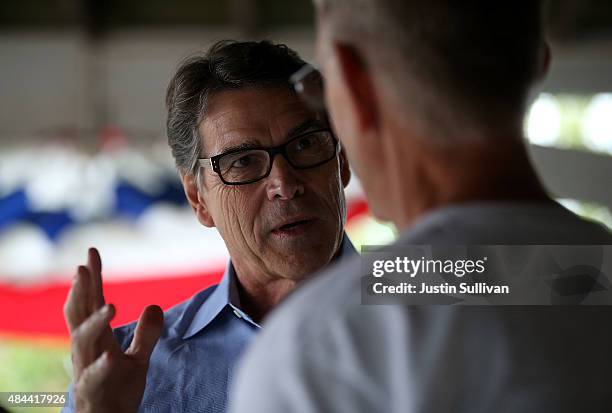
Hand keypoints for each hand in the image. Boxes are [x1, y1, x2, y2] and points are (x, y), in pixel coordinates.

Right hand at [63, 248, 163, 412]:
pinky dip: (102, 365)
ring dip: (94, 322)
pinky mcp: (92, 390)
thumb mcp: (139, 358)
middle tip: (81, 267)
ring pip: (82, 341)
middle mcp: (86, 349)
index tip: (92, 252)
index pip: (91, 302)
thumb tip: (155, 305)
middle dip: (79, 291)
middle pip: (78, 315)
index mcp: (96, 338)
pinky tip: (113, 356)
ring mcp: (86, 369)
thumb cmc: (117, 389)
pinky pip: (94, 376)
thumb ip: (146, 333)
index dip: (91, 278)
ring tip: (110, 304)